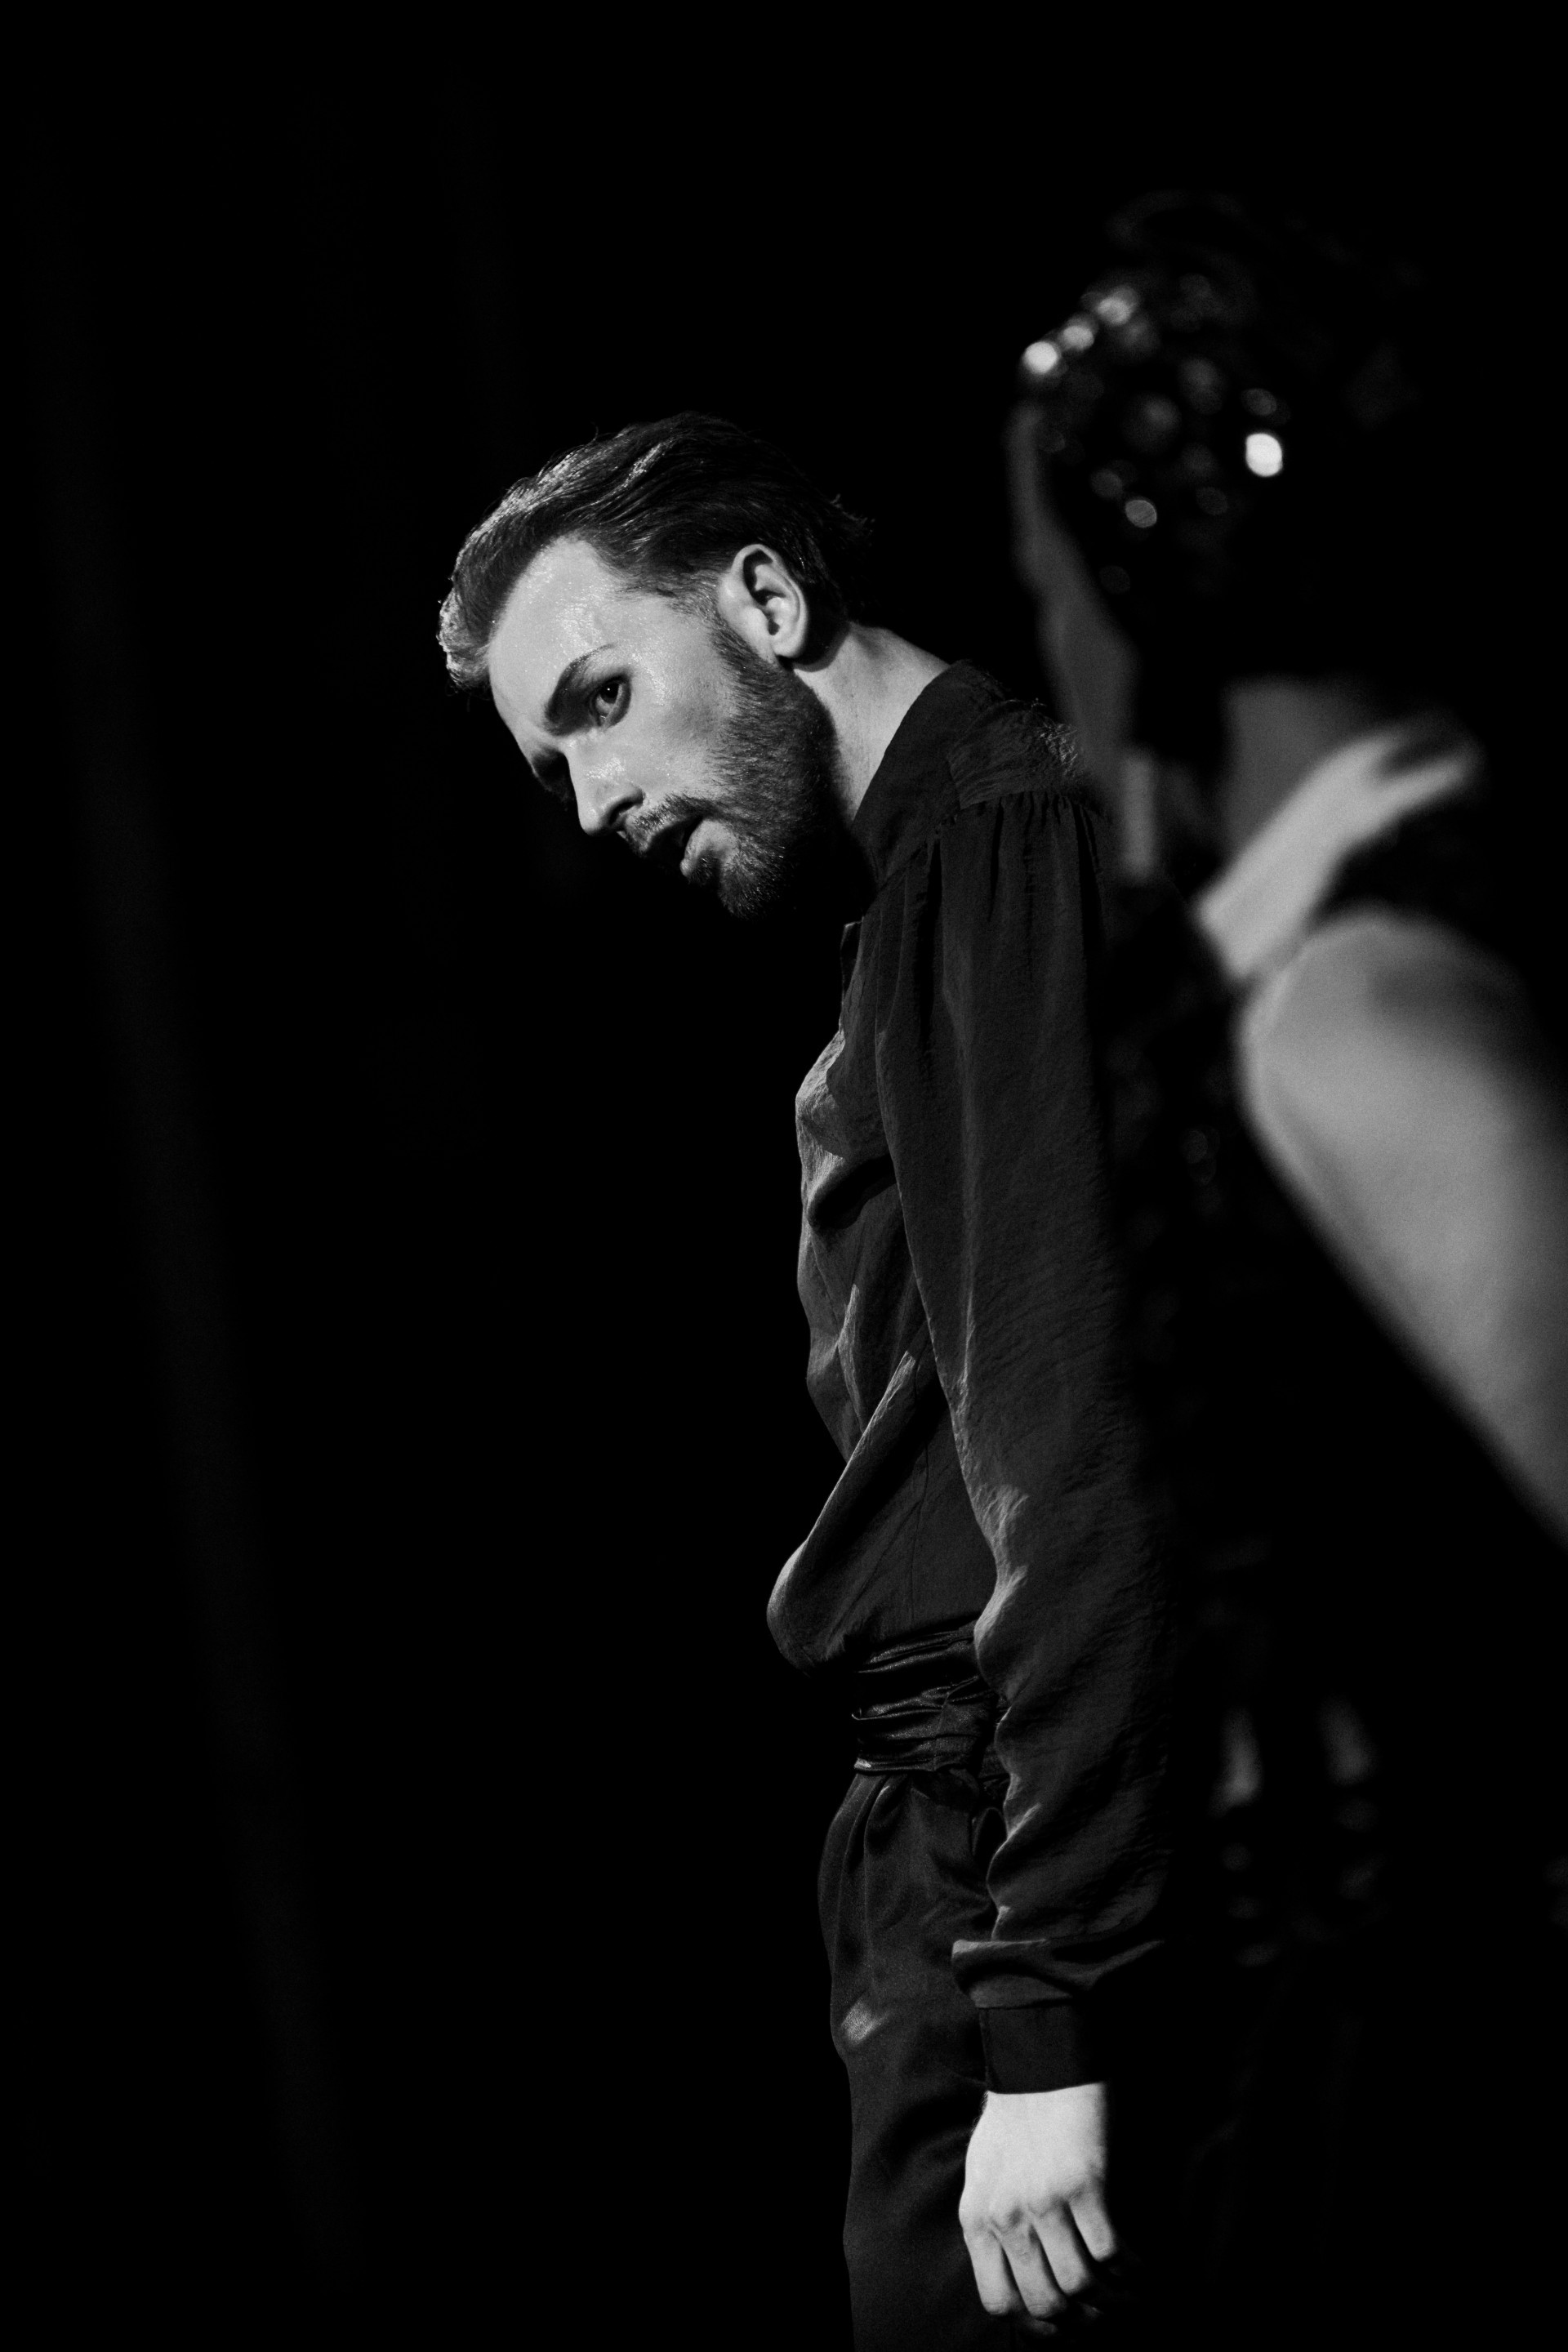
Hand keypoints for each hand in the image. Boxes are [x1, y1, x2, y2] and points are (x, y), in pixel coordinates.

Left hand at [959, 2081, 1115, 2330]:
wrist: (1041, 2061)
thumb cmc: (1015, 2117)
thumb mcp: (984, 2173)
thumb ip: (994, 2223)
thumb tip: (1019, 2276)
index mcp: (977, 2217)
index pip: (999, 2302)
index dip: (1034, 2325)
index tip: (1061, 2326)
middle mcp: (1006, 2216)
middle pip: (1045, 2303)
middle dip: (1079, 2320)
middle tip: (1102, 2314)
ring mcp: (1044, 2201)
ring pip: (1082, 2285)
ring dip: (1111, 2298)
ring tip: (1129, 2294)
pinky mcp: (1084, 2184)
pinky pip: (1111, 2252)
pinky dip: (1131, 2268)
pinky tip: (1141, 2265)